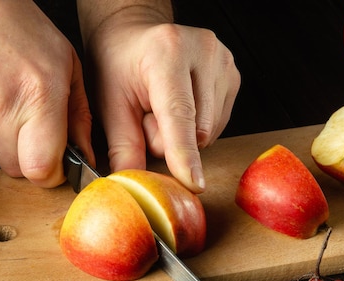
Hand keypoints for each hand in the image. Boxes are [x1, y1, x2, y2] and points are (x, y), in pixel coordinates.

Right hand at [0, 0, 93, 186]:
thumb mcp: (66, 64)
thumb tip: (85, 157)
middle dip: (24, 154)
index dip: (49, 173)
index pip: (41, 169)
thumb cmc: (18, 28)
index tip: (52, 164)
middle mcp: (0, 104)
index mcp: (39, 94)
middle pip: (14, 168)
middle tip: (24, 120)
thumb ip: (79, 116)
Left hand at [84, 11, 239, 192]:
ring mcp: (223, 62)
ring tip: (163, 110)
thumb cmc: (118, 66)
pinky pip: (218, 125)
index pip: (179, 114)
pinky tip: (183, 107)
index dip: (185, 153)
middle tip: (146, 117)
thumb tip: (131, 183)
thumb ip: (123, 146)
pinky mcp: (233, 75)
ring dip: (185, 135)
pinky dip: (197, 127)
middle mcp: (203, 52)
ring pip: (210, 132)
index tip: (193, 183)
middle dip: (169, 141)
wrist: (134, 33)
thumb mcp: (110, 103)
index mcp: (167, 51)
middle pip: (196, 130)